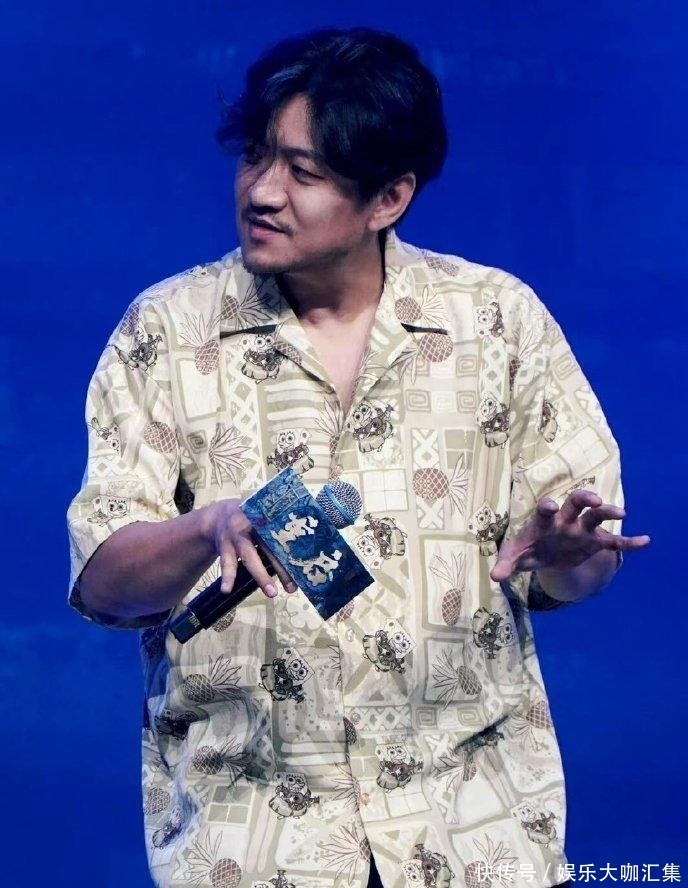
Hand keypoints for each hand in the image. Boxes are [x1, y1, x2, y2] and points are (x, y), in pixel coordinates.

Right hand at [206, 498, 296, 597]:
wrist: (217, 516)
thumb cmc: (249, 521)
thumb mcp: (263, 518)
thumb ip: (279, 529)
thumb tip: (306, 550)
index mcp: (266, 518)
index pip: (283, 533)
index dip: (294, 548)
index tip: (306, 564)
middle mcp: (252, 524)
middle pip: (270, 547)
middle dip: (282, 568)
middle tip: (293, 587)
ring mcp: (237, 535)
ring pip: (250, 556)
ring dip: (261, 576)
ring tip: (272, 593)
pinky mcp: (223, 545)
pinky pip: (226, 562)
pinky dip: (228, 576)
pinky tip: (227, 590)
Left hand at [490, 488, 649, 582]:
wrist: (544, 555)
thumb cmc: (527, 551)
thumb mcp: (515, 558)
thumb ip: (506, 565)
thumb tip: (495, 576)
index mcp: (543, 521)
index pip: (545, 509)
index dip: (547, 507)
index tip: (549, 506)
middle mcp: (565, 520)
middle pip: (575, 503)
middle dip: (584, 498)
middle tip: (593, 499)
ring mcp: (582, 529)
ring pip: (597, 515)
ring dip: (608, 512)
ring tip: (622, 513)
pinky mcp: (595, 542)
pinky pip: (614, 542)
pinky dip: (629, 542)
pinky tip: (645, 541)